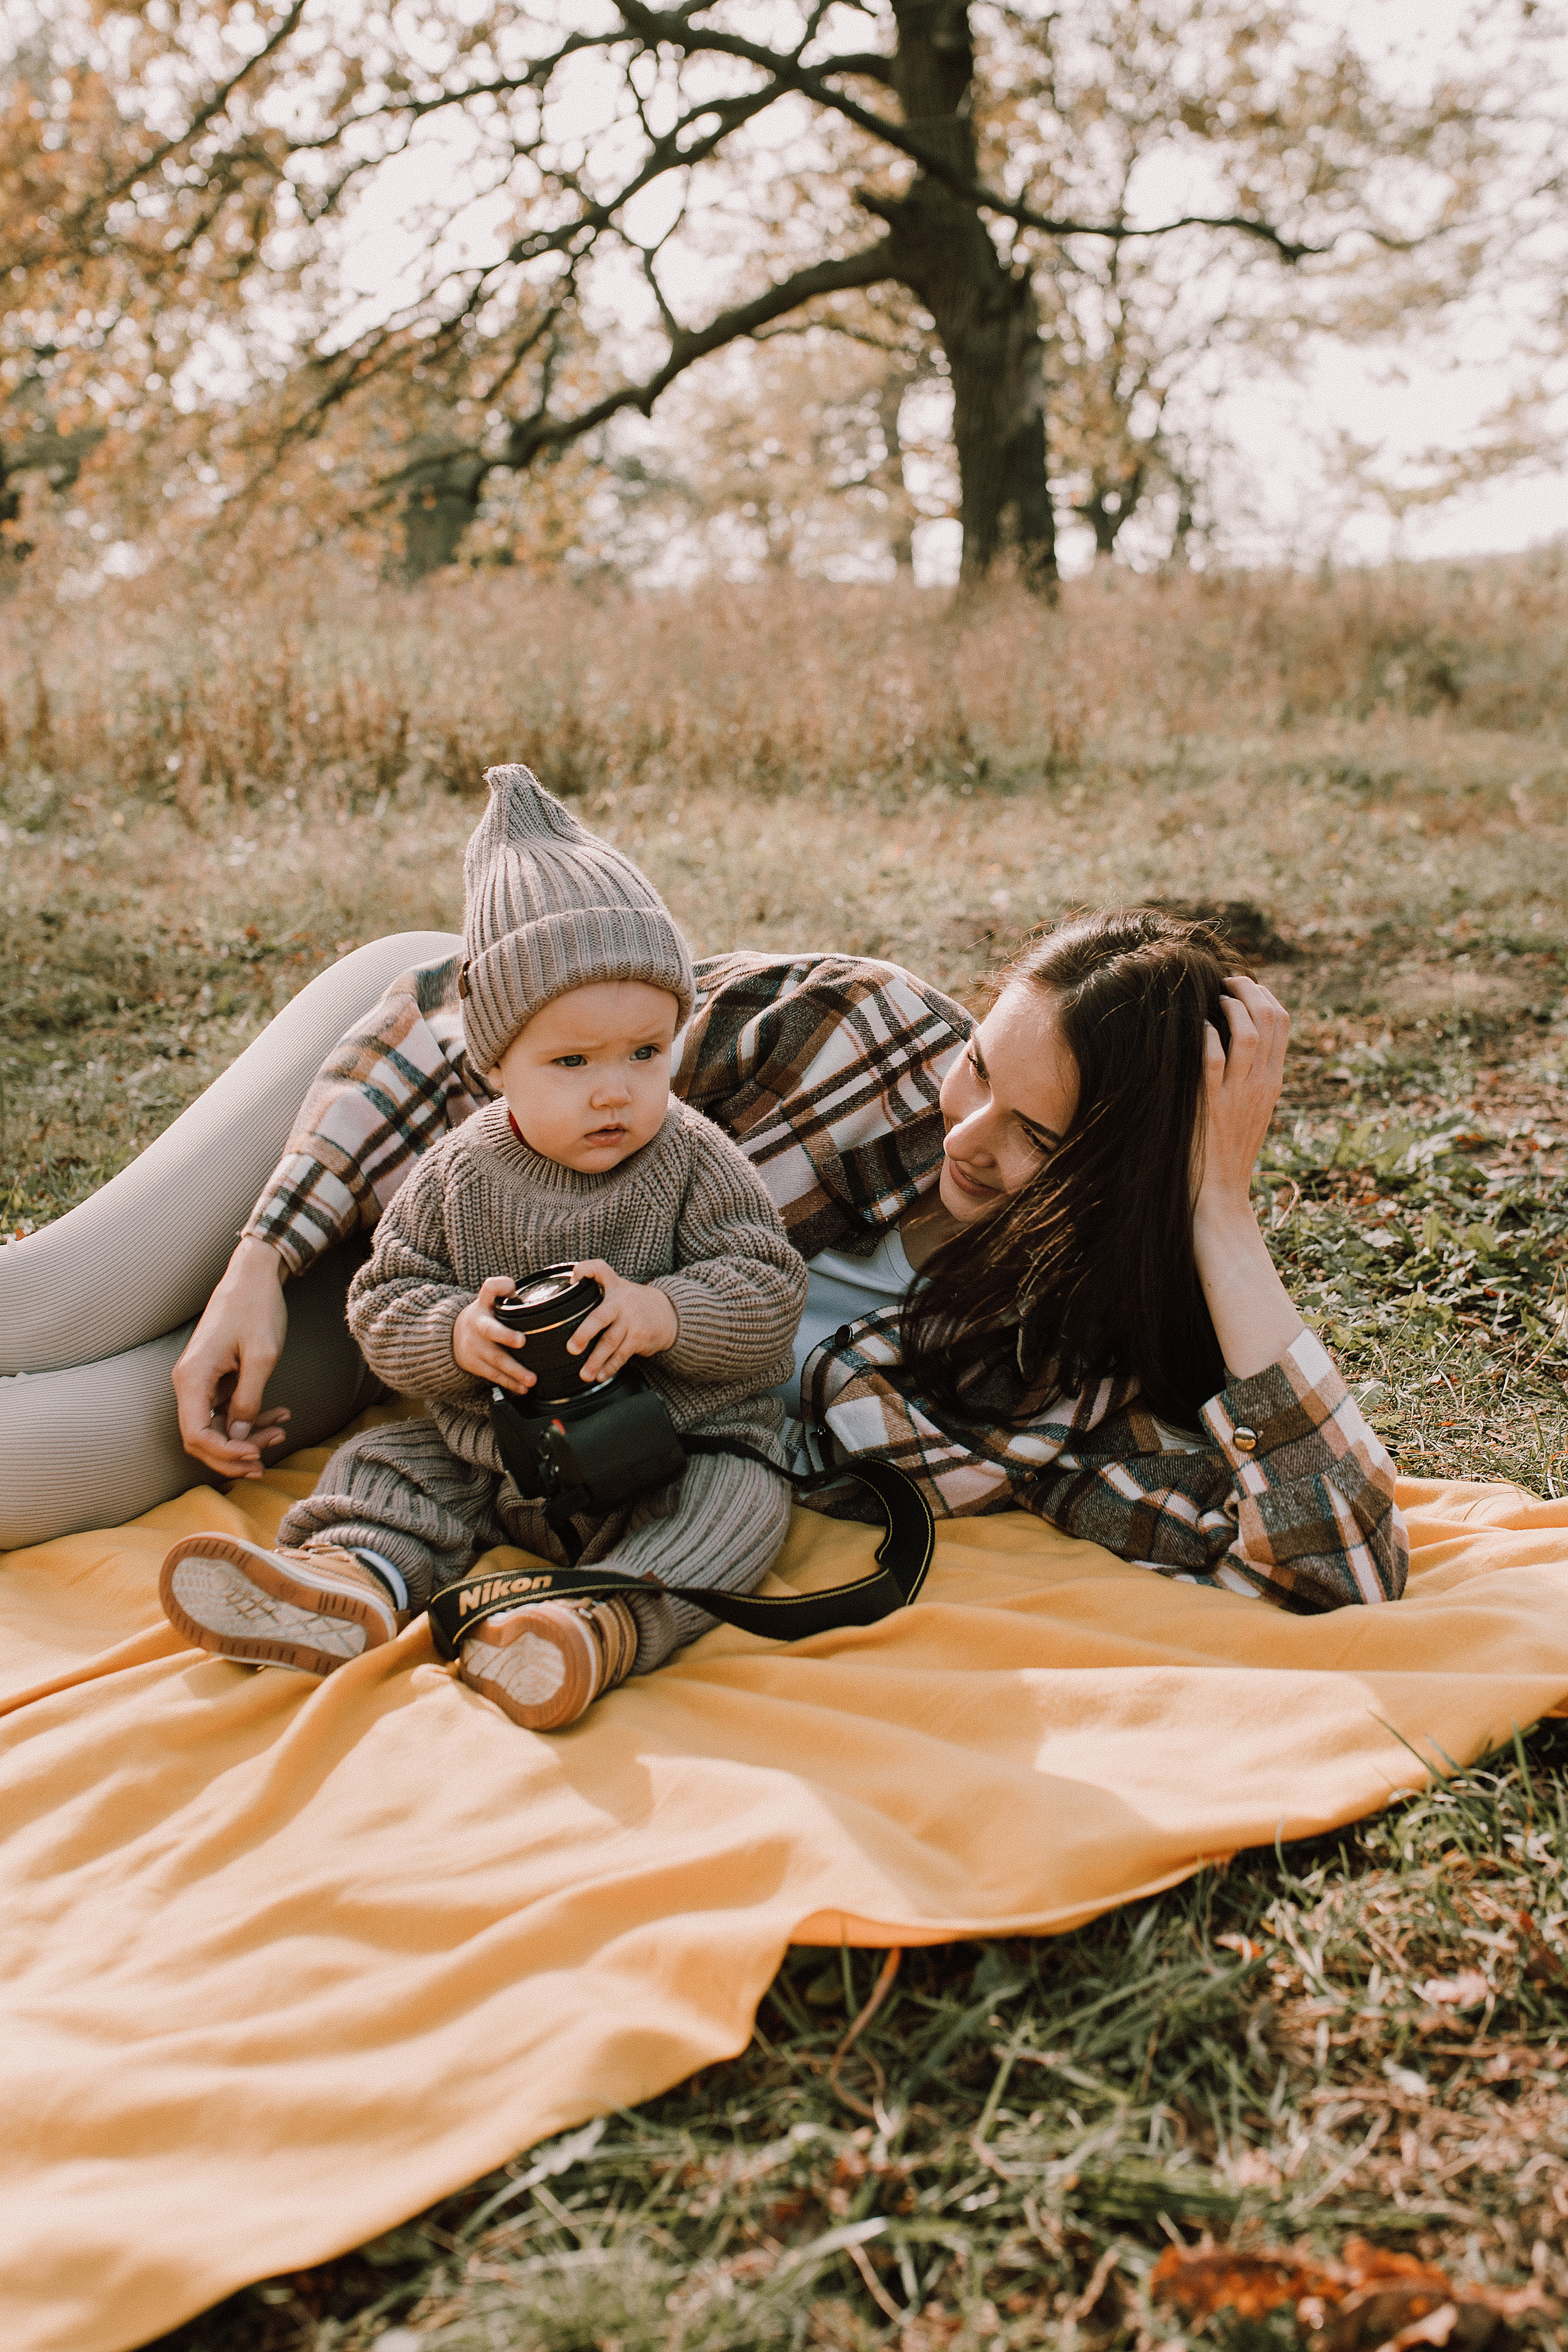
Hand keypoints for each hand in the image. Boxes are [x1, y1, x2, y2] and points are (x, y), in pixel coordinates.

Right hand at [173, 1235, 292, 1478]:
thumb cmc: (257, 1309)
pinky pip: (227, 1410)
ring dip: (247, 1437)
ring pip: (217, 1426)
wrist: (253, 1276)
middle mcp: (189, 1382)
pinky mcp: (215, 1378)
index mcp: (192, 1378)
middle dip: (233, 1455)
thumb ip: (249, 1400)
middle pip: (201, 1438)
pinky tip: (281, 1415)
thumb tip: (240, 1439)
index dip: (224, 1454)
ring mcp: (201, 1381)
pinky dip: (251, 1418)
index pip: (196, 1435)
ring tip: (282, 1432)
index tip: (255, 1454)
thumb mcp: (261, 1357)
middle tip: (266, 1461)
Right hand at [452, 1276, 533, 1392]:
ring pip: (495, 1359)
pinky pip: (494, 1375)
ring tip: (531, 1379)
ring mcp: (475, 1347)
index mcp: (484, 1304)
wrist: (451, 1336)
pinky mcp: (476, 1365)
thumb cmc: (483, 1315)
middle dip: (505, 1336)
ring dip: (514, 1371)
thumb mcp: (489, 1298)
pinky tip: (523, 1388)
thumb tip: (519, 1289)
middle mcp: (478, 1325)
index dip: (499, 1288)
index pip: (489, 1289)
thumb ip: (504, 1291)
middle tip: (522, 1342)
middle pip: (490, 1330)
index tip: (512, 1291)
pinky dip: (509, 1383)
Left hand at [566, 1260, 677, 1381]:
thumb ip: (594, 1274)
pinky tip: (601, 1376)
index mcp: (613, 1289)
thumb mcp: (616, 1282)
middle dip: (585, 1334)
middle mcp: (622, 1305)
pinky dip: (610, 1367)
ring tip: (585, 1374)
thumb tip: (571, 1278)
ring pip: (610, 1343)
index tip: (573, 1280)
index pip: (600, 1271)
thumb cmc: (632, 1300)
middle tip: (572, 1348)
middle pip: (600, 1317)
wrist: (667, 1314)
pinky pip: (622, 1356)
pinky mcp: (639, 1340)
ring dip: (596, 1360)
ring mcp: (632, 1323)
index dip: (585, 1271)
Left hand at [1194, 976, 1289, 1217]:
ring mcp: (1238, 1094)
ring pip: (1247, 1033)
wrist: (1219, 1194)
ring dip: (1230, 1007)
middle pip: (1270, 1019)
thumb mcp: (1251, 1110)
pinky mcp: (1210, 1105)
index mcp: (1273, 1081)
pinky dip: (1206, 1035)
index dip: (1263, 995)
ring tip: (1213, 998)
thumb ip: (1251, 1077)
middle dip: (1249, 989)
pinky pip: (1213, 1058)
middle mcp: (1261, 1084)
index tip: (1242, 985)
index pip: (1282, 1023)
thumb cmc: (1228, 1151)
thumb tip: (1241, 1042)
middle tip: (1226, 981)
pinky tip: (1197, 1028)